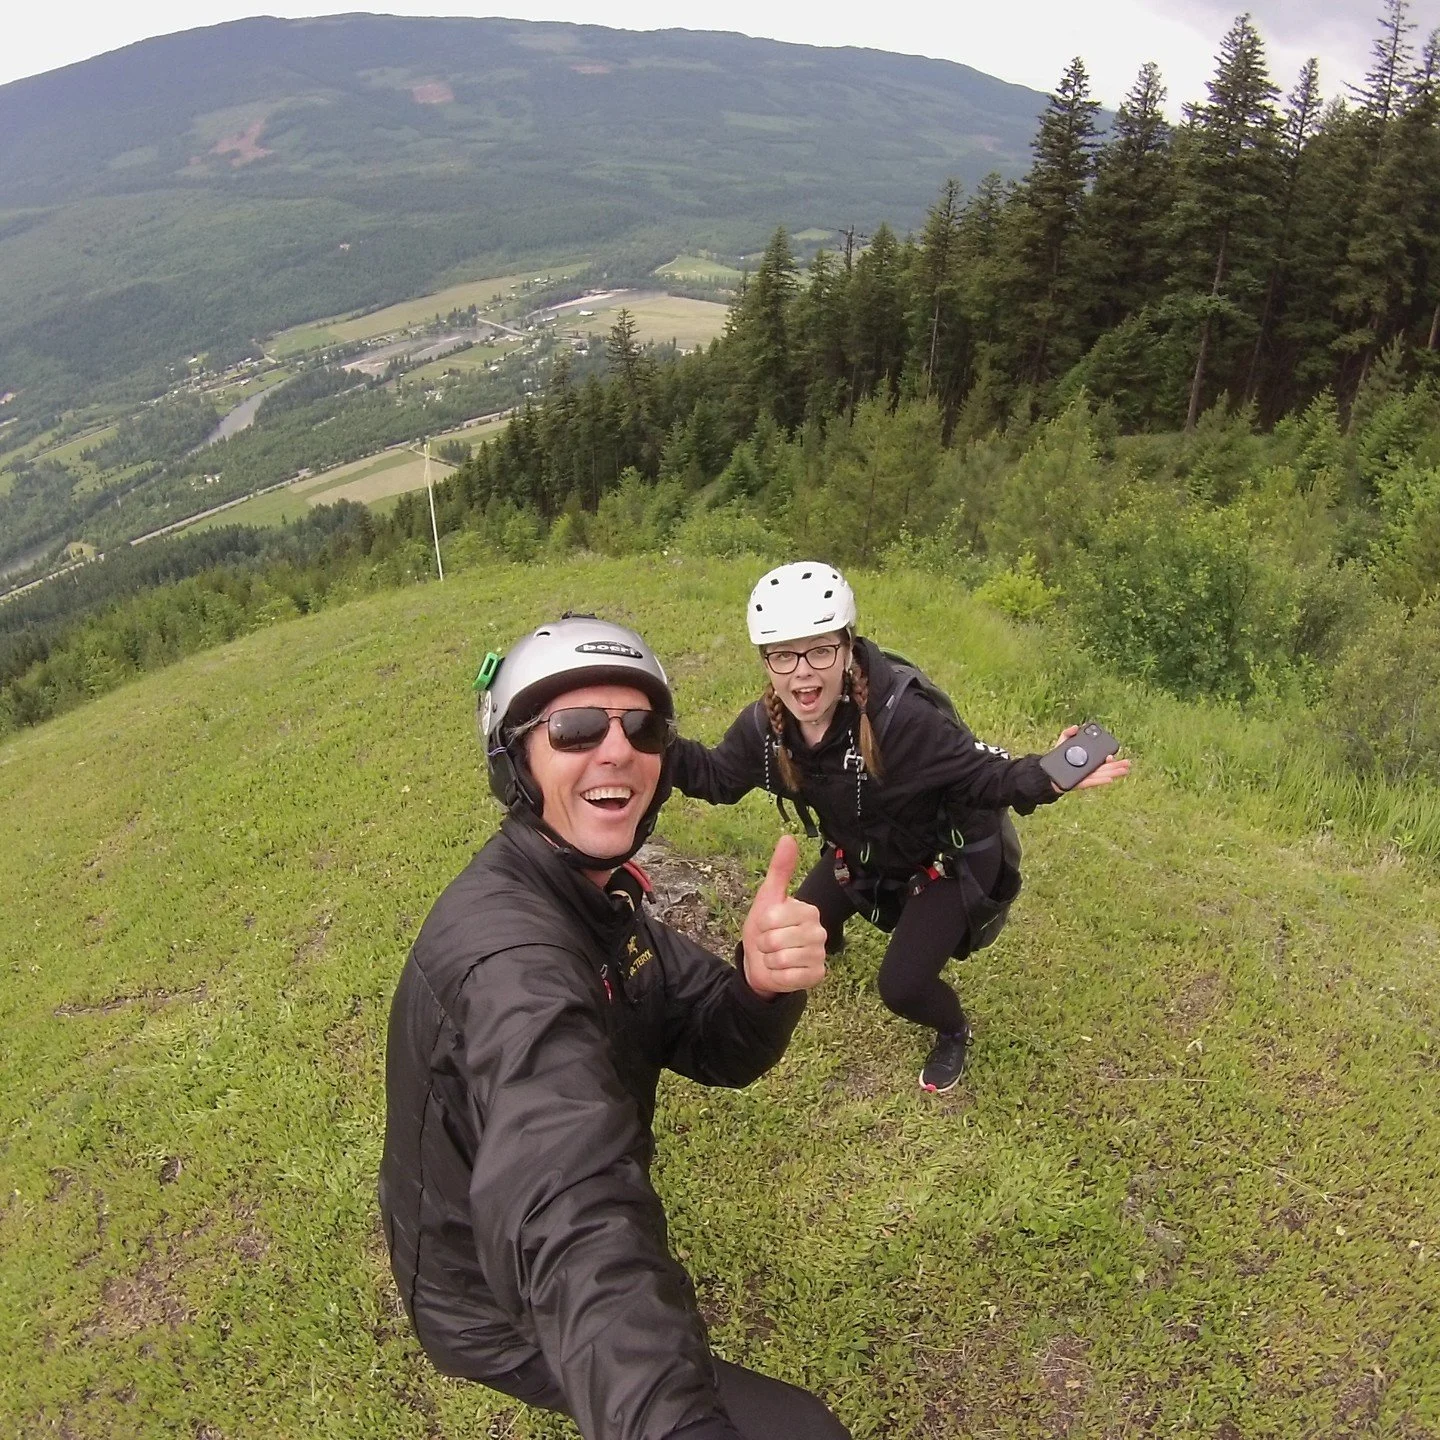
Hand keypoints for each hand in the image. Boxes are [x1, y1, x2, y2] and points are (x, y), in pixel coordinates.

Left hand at [742, 834, 827, 997]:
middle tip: (770, 944)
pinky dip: (778, 975)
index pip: (772, 918)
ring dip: (769, 960)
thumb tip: (788, 837)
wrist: (762, 961)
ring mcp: (819, 955)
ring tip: (775, 956)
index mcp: (808, 910)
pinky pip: (789, 977)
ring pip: (781, 959)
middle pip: (775, 940)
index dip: (761, 924)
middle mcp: (819, 931)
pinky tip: (783, 971)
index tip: (767, 925)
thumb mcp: (768, 897)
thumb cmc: (765, 928)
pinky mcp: (817, 975)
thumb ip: (780, 869)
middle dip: (764, 944)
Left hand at [1051, 725, 1131, 792]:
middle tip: (1128, 763)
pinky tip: (1110, 779)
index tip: (1113, 754)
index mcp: (1088, 760)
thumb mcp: (1062, 743)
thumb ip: (1068, 733)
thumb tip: (1075, 726)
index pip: (1102, 759)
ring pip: (1103, 775)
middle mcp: (1089, 769)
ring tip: (1125, 771)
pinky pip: (1092, 782)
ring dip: (1114, 773)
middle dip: (1117, 765)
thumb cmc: (1057, 758)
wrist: (1047, 772)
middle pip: (1106, 767)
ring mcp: (1086, 777)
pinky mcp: (1080, 783)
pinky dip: (1101, 781)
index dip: (1109, 757)